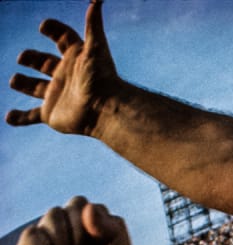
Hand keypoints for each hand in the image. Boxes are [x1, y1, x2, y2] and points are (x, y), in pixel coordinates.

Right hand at [7, 0, 122, 134]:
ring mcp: (56, 94)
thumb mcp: (96, 47)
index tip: (45, 26)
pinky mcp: (51, 114)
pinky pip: (31, 116)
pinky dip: (20, 118)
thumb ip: (93, 23)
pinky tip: (9, 117)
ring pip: (36, 88)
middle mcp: (65, 75)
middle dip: (32, 58)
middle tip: (24, 57)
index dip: (54, 30)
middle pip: (44, 63)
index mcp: (74, 58)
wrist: (106, 110)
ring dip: (24, 84)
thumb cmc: (102, 78)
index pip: (63, 39)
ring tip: (16, 80)